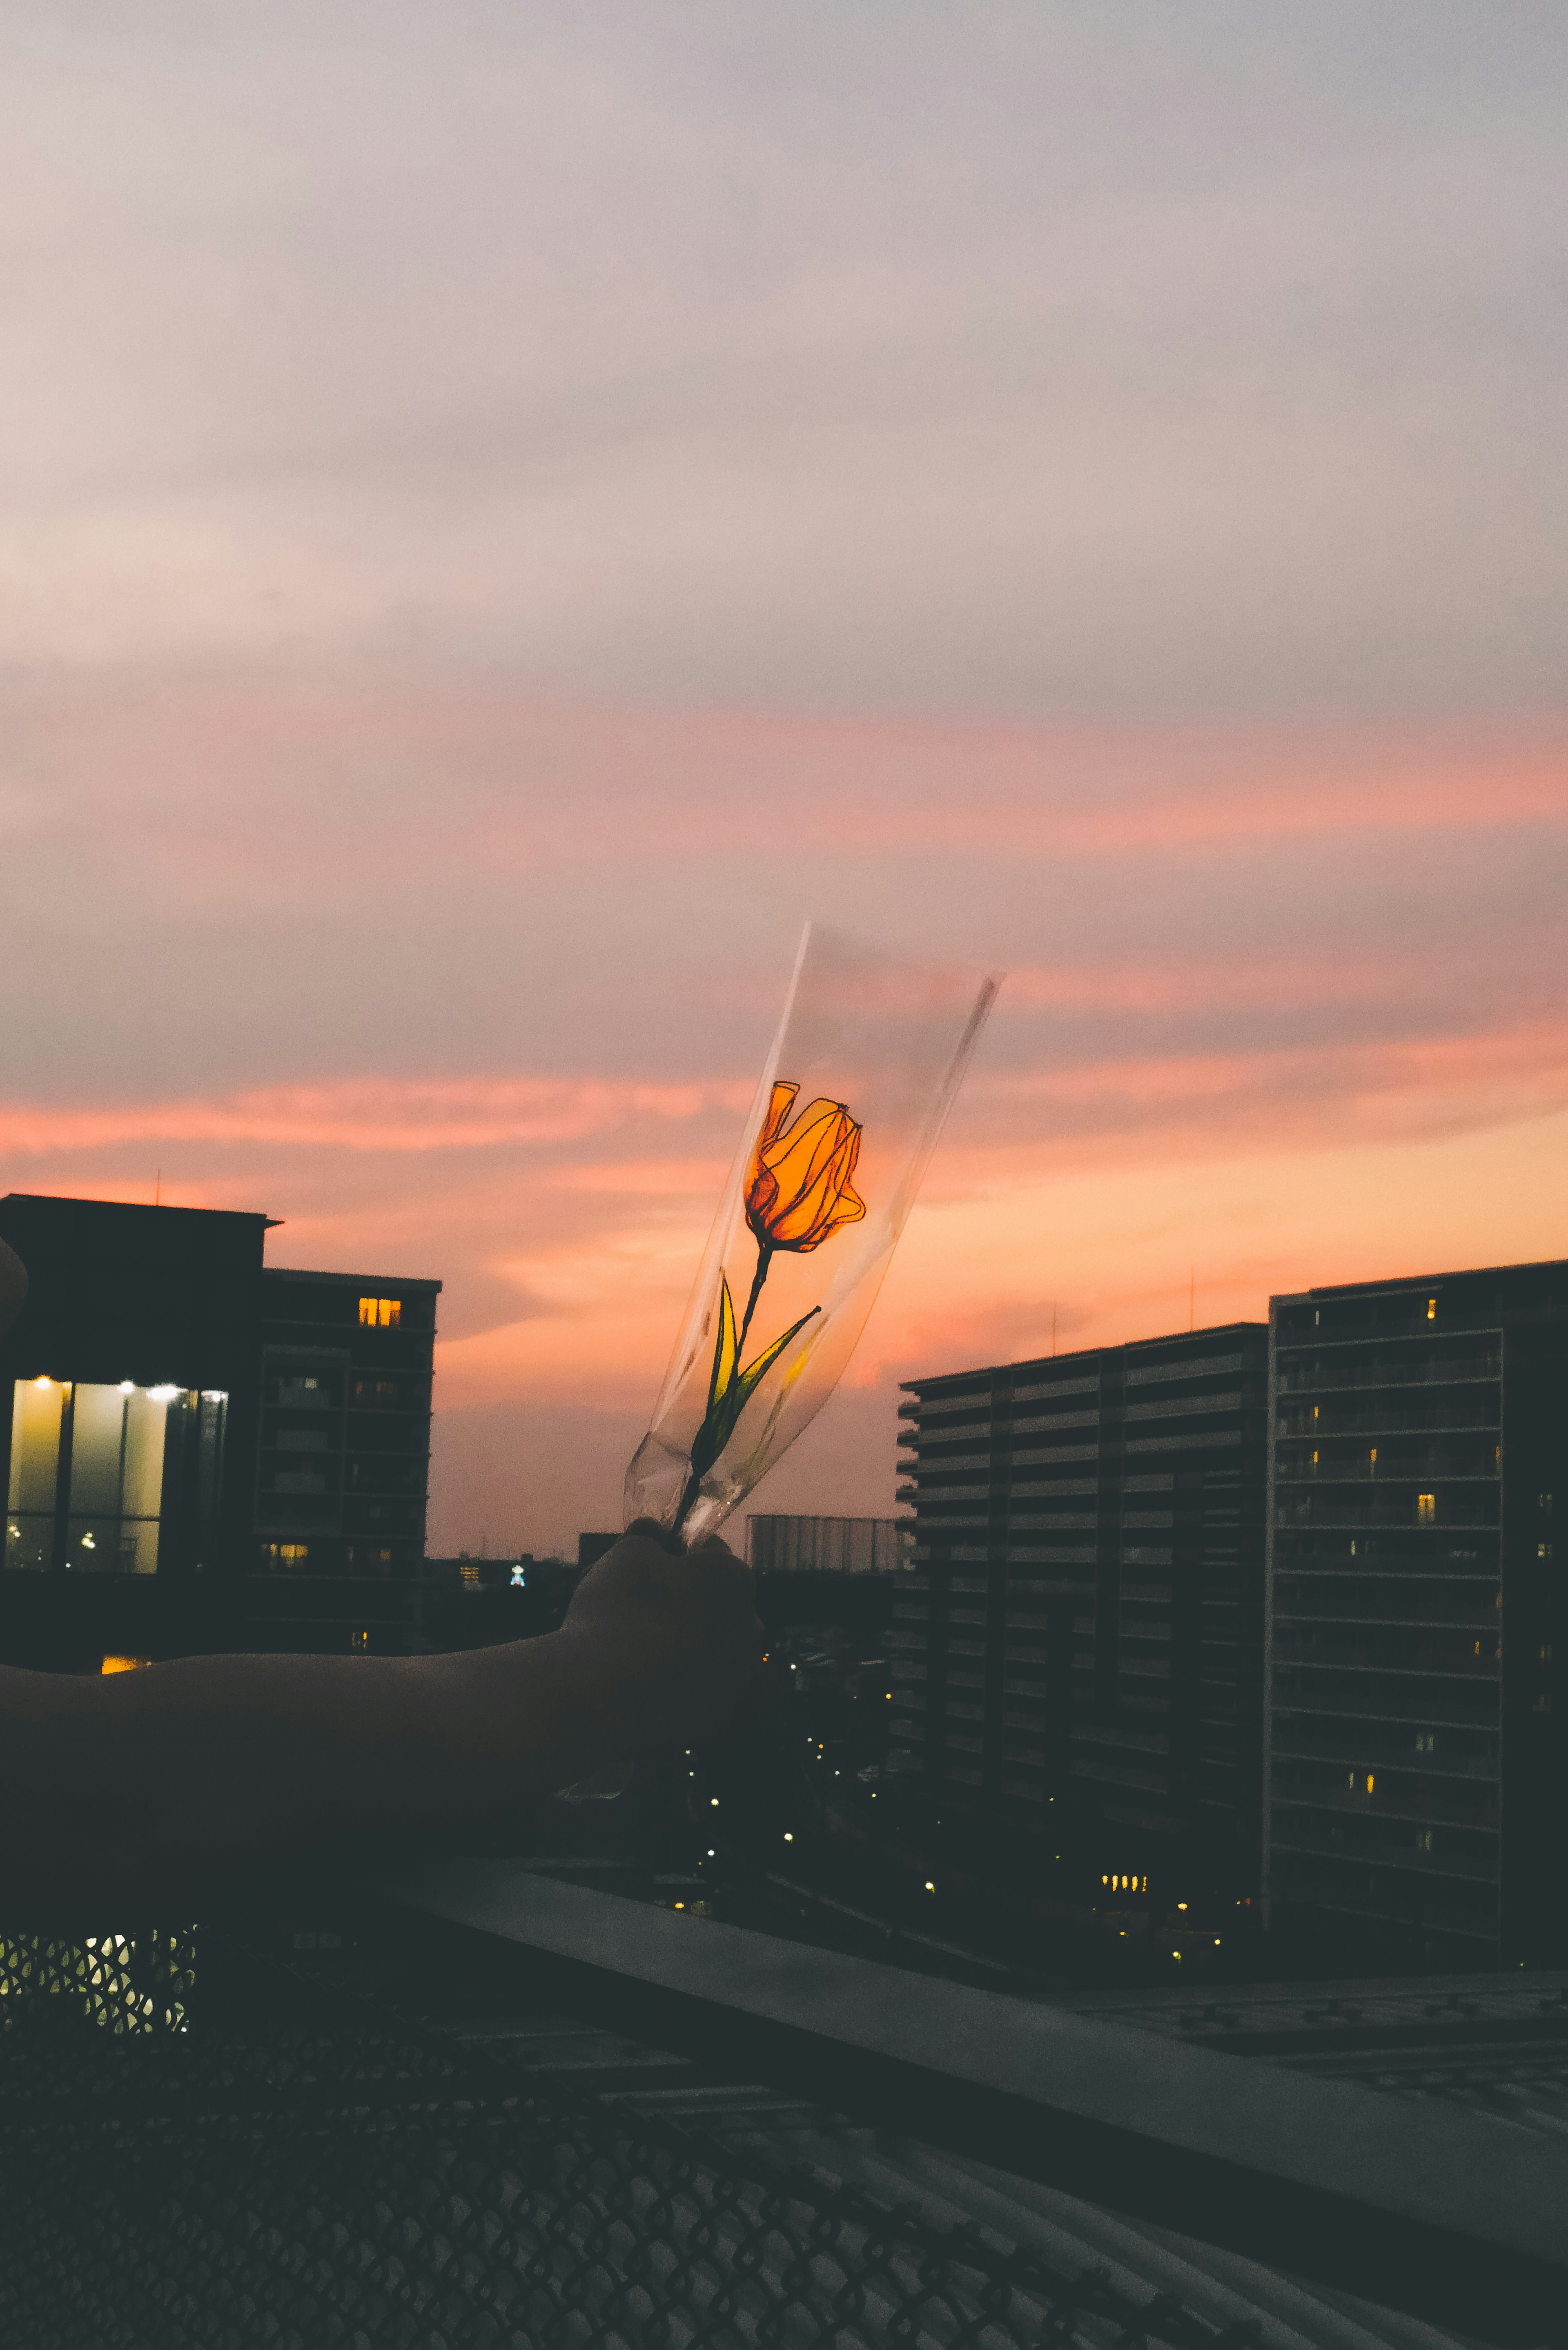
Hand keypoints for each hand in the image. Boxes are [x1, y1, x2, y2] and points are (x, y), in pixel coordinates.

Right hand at [557, 1520, 763, 1751]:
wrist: (598, 1694)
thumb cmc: (616, 1609)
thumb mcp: (626, 1553)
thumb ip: (647, 1538)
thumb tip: (654, 1534)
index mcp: (735, 1580)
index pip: (712, 1554)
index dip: (679, 1556)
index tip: (649, 1567)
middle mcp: (749, 1629)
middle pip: (718, 1606)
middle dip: (689, 1605)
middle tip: (641, 1613)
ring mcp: (737, 1680)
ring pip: (713, 1653)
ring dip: (687, 1649)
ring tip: (638, 1655)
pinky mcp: (717, 1721)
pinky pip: (699, 1695)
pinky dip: (679, 1691)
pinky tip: (643, 1690)